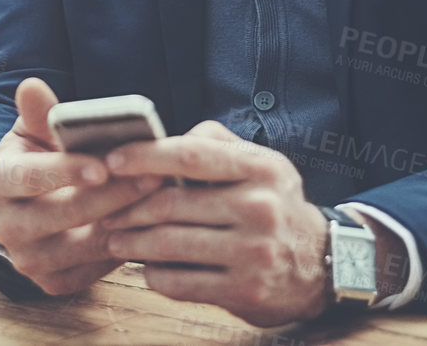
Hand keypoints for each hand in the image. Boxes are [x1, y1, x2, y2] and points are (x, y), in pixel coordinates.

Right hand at [0, 78, 165, 295]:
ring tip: (161, 199)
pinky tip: (150, 226)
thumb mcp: (34, 133)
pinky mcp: (51, 283)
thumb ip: (39, 113)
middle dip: (112, 195)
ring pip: (85, 245)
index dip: (66, 170)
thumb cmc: (39, 160)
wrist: (25, 210)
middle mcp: (6, 226)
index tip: (104, 165)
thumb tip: (32, 86)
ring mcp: (28, 259)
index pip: (29, 176)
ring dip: (127, 222)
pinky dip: (125, 248)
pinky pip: (95, 270)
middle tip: (154, 177)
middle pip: (63, 214)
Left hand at [99, 120, 331, 326]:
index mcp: (261, 169)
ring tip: (114, 238)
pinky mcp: (245, 291)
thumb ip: (217, 143)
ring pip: (169, 244)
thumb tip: (165, 136)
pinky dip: (154, 275)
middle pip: (171, 203)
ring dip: (132, 242)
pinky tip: (146, 267)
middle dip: (128, 207)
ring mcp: (253, 253)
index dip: (145, 156)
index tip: (112, 161)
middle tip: (104, 210)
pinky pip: (181, 282)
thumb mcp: (263, 164)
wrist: (322, 265)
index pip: (191, 155)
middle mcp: (260, 208)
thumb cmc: (277, 206)